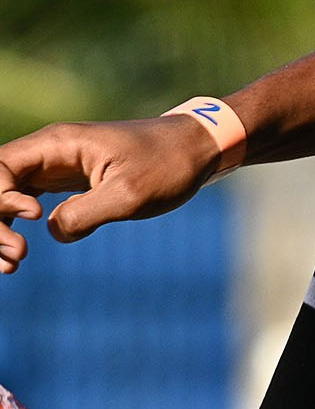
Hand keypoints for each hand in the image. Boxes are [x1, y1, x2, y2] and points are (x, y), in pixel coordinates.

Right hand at [0, 116, 224, 274]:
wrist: (201, 148)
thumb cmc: (169, 164)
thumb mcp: (129, 194)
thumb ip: (82, 214)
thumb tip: (48, 231)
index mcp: (58, 143)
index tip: (31, 219)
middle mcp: (49, 151)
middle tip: (16, 259)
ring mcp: (55, 166)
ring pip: (5, 196)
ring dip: (1, 229)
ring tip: (14, 265)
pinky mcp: (66, 182)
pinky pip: (23, 203)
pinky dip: (16, 226)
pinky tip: (19, 254)